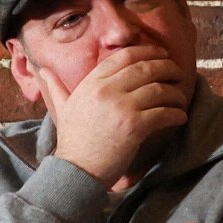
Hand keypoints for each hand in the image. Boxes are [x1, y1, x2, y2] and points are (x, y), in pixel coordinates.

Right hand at [36, 45, 192, 188]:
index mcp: (92, 83)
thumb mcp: (62, 109)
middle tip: (178, 73)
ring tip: (180, 99)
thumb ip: (56, 88)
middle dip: (167, 68)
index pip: (125, 55)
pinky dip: (176, 113)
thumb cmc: (72, 141)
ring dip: (175, 93)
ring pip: (159, 89)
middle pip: (146, 68)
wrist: (75, 171)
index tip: (161, 55)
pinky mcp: (134, 127)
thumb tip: (43, 70)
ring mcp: (121, 107)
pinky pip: (164, 112)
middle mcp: (106, 90)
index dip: (148, 51)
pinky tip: (180, 116)